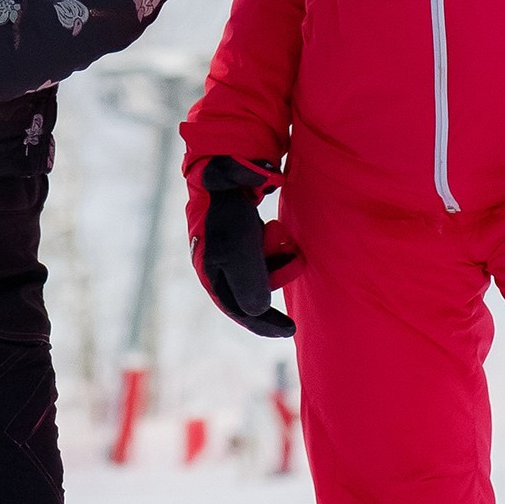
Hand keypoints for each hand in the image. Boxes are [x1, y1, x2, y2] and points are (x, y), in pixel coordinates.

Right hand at [192, 157, 296, 337]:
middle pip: (254, 290)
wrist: (227, 172)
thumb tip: (259, 311)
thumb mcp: (241, 253)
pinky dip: (275, 246)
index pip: (240, 311)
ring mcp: (229, 249)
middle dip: (275, 276)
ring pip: (262, 270)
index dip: (265, 325)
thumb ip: (250, 286)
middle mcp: (218, 266)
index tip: (291, 330)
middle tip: (292, 262)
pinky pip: (264, 252)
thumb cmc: (231, 215)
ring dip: (277, 258)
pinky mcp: (241, 233)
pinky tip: (278, 233)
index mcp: (211, 276)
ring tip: (283, 240)